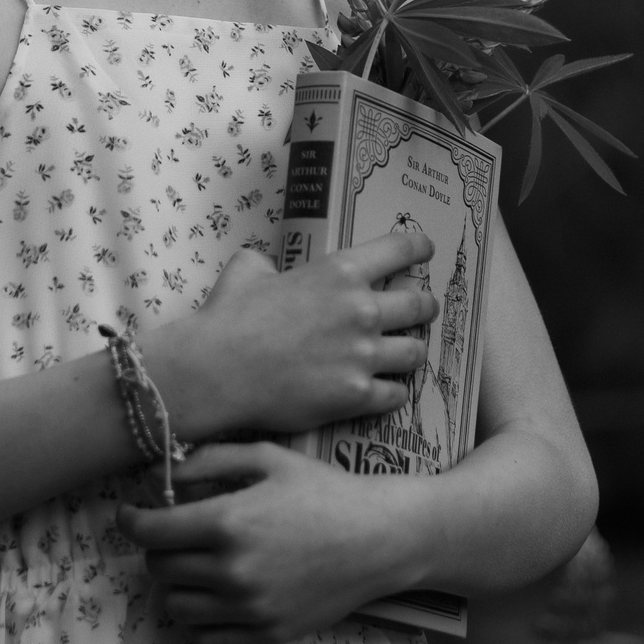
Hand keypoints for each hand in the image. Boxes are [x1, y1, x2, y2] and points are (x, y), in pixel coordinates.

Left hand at [114, 443, 423, 643]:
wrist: (380, 538)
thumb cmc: (324, 490)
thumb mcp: (267, 458)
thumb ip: (208, 461)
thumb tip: (157, 471)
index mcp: (228, 523)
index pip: (150, 533)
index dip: (130, 521)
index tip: (130, 514)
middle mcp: (232, 571)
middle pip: (159, 569)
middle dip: (155, 548)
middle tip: (170, 534)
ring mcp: (249, 608)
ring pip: (176, 607)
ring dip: (174, 584)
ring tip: (191, 565)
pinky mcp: (266, 634)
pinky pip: (206, 640)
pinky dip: (198, 621)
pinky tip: (211, 598)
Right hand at [140, 232, 438, 438]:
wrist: (217, 370)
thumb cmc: (229, 316)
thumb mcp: (247, 269)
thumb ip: (267, 263)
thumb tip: (266, 267)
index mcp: (340, 272)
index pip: (401, 249)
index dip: (419, 248)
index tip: (426, 251)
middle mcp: (362, 310)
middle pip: (421, 305)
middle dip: (425, 306)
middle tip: (422, 310)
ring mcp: (363, 355)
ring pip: (416, 353)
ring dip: (411, 352)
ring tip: (404, 354)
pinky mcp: (357, 396)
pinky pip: (397, 395)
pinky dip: (392, 392)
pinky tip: (383, 391)